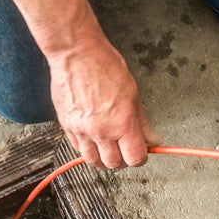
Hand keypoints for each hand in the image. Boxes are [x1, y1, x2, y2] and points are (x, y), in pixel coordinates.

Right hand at [48, 37, 160, 169]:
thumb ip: (142, 121)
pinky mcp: (67, 126)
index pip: (135, 158)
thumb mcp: (133, 92)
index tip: (141, 152)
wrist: (76, 54)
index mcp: (122, 123)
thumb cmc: (103, 65)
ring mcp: (82, 130)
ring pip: (93, 161)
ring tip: (109, 148)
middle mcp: (101, 131)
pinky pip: (77, 148)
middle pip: (114, 164)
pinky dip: (87, 149)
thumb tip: (151, 137)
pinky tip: (93, 139)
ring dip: (103, 159)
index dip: (141, 158)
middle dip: (123, 160)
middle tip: (125, 149)